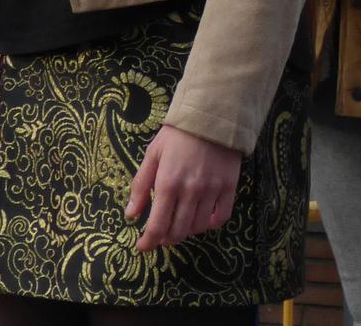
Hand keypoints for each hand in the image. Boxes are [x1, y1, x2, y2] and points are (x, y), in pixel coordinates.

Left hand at [126, 124, 241, 249]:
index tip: (143, 246)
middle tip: (160, 234)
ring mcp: (212, 190)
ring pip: (198, 227)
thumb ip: (140, 186)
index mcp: (168, 183)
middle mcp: (191, 191)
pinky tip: (202, 220)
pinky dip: (210, 224)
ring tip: (179, 224)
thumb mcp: (152, 155)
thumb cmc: (178, 134)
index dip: (148, 242)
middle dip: (165, 238)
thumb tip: (131, 214)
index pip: (157, 226)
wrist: (212, 116)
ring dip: (186, 231)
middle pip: (178, 231)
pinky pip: (221, 217)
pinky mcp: (229, 187)